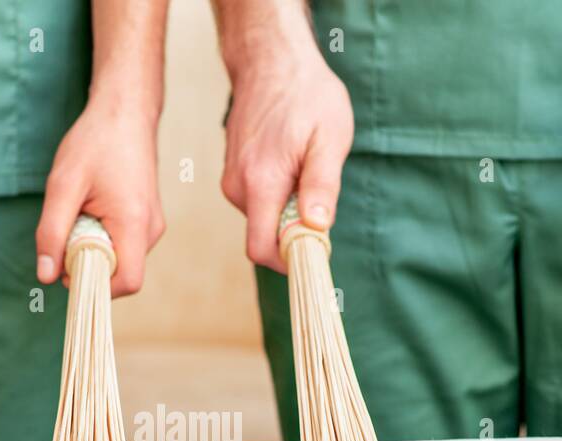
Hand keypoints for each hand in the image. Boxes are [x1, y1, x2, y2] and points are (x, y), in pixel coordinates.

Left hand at [35, 97, 163, 297]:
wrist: (125, 111)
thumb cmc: (96, 142)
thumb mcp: (63, 185)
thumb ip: (52, 232)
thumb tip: (46, 276)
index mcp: (135, 223)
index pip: (127, 283)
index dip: (95, 285)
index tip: (67, 266)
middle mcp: (151, 229)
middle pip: (121, 273)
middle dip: (88, 264)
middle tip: (67, 230)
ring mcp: (152, 225)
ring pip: (120, 259)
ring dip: (93, 248)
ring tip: (80, 212)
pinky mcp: (146, 220)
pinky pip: (123, 245)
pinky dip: (102, 238)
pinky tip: (91, 210)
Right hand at [221, 50, 352, 273]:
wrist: (271, 59)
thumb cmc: (306, 94)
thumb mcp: (329, 138)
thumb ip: (322, 186)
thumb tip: (316, 228)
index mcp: (260, 183)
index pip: (261, 248)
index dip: (289, 260)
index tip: (316, 250)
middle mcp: (237, 187)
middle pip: (264, 236)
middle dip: (294, 230)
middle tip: (319, 194)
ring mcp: (232, 180)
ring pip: (263, 218)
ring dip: (288, 208)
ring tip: (305, 166)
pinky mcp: (233, 174)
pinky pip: (258, 201)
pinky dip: (278, 194)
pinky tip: (291, 161)